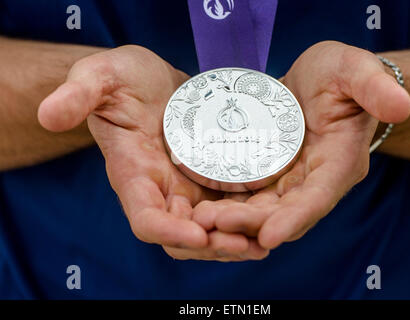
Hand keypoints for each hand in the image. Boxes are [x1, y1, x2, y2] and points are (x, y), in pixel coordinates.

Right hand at [38, 45, 267, 260]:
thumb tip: (48, 114)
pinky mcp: (211, 178)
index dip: (168, 233)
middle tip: (248, 245)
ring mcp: (188, 188)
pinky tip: (274, 216)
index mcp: (133, 176)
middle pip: (184, 237)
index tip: (198, 236)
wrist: (152, 82)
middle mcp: (161, 191)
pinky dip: (248, 218)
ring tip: (269, 239)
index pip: (146, 219)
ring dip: (236, 239)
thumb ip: (78, 94)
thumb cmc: (122, 79)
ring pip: (210, 229)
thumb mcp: (100, 76)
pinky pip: (229, 207)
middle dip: (213, 246)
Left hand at [193, 41, 409, 250]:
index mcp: (338, 163)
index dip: (295, 218)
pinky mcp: (266, 175)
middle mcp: (312, 181)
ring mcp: (288, 181)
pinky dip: (226, 205)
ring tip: (199, 221)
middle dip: (250, 224)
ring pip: (261, 210)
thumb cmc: (338, 75)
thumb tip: (400, 106)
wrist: (316, 82)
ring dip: (233, 221)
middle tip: (213, 224)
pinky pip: (246, 197)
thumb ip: (374, 87)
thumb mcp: (354, 70)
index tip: (269, 236)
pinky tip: (200, 208)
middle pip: (283, 212)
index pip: (318, 197)